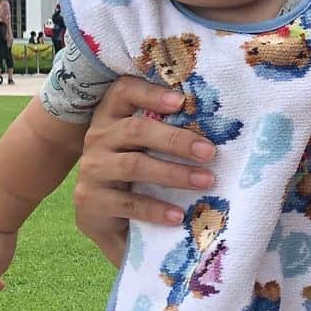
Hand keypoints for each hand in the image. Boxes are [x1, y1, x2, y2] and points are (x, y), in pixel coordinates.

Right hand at [73, 77, 218, 265]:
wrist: (105, 218)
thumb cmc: (135, 172)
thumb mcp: (145, 147)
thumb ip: (167, 131)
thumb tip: (218, 126)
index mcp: (111, 116)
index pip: (123, 92)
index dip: (150, 93)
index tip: (181, 101)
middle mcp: (98, 138)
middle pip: (136, 130)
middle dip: (176, 140)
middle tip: (209, 152)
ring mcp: (93, 170)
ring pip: (134, 165)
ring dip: (174, 173)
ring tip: (206, 181)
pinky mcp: (92, 201)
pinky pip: (128, 203)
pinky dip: (156, 209)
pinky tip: (179, 215)